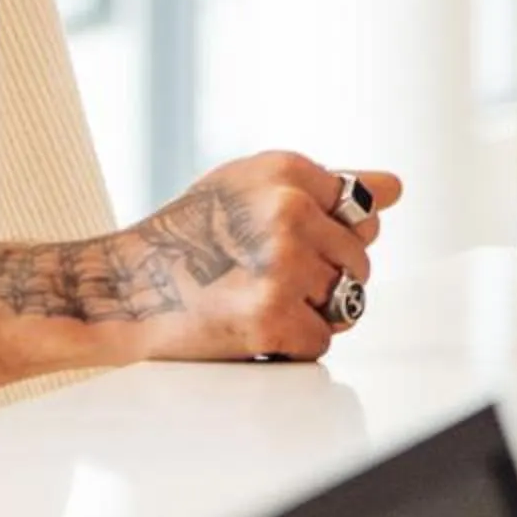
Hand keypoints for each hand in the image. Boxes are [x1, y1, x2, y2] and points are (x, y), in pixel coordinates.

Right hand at [120, 152, 402, 365]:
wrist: (123, 289)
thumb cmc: (185, 237)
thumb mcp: (248, 187)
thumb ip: (324, 187)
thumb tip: (392, 188)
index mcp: (285, 170)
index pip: (361, 210)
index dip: (330, 237)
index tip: (287, 241)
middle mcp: (288, 209)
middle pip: (359, 263)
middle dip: (323, 280)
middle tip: (261, 276)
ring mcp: (281, 263)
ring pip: (344, 304)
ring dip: (307, 313)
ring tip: (253, 298)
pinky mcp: (272, 316)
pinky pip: (320, 341)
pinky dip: (291, 345)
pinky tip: (250, 326)